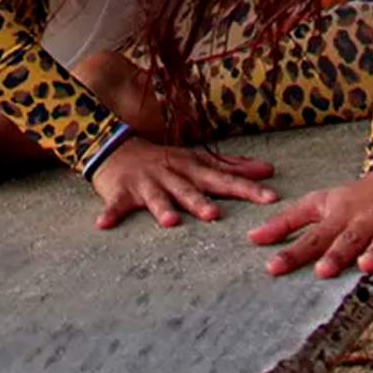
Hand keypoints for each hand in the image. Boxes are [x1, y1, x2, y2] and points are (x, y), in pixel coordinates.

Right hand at [89, 139, 277, 229]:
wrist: (115, 146)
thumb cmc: (163, 159)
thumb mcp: (197, 160)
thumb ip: (231, 167)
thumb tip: (267, 170)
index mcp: (190, 169)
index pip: (222, 179)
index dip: (246, 188)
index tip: (270, 198)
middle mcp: (170, 175)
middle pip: (188, 190)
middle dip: (200, 202)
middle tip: (215, 215)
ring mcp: (145, 183)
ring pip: (155, 197)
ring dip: (161, 209)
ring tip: (169, 222)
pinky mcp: (120, 191)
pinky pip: (114, 205)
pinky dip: (109, 214)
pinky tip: (103, 226)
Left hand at [248, 172, 372, 293]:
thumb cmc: (357, 198)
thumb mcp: (321, 202)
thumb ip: (288, 221)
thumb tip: (252, 238)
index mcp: (340, 213)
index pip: (313, 236)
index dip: (293, 252)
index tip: (272, 268)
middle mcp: (366, 217)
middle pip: (349, 237)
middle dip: (337, 253)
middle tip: (322, 270)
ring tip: (366, 267)